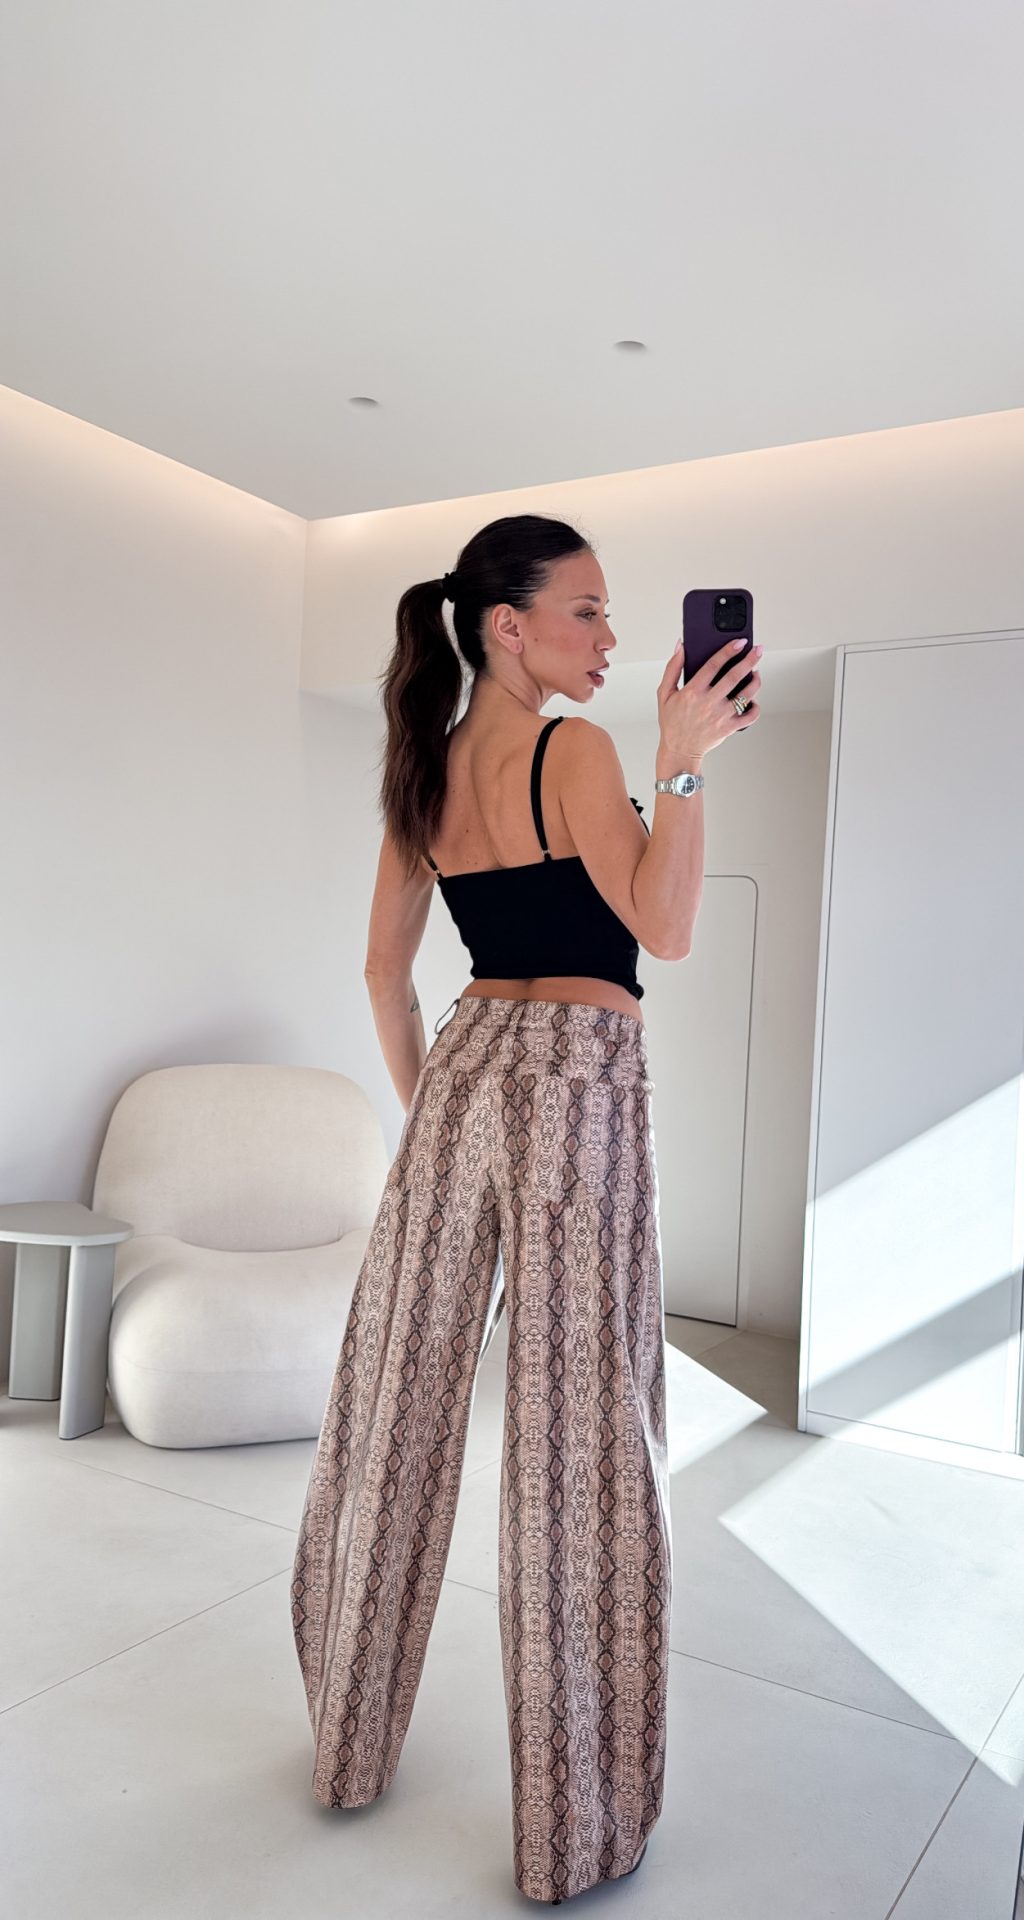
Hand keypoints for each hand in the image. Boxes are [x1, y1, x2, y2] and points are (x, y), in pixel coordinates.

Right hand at [656, 634, 760, 765]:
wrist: (678, 750)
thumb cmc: (672, 721)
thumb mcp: (664, 693)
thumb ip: (672, 668)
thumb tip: (681, 646)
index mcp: (692, 691)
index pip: (714, 665)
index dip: (728, 651)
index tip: (740, 642)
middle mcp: (708, 702)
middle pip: (734, 677)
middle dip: (749, 660)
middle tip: (759, 650)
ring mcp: (720, 716)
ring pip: (746, 695)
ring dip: (755, 681)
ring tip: (756, 673)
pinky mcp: (729, 728)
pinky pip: (749, 717)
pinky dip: (755, 707)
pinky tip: (753, 700)